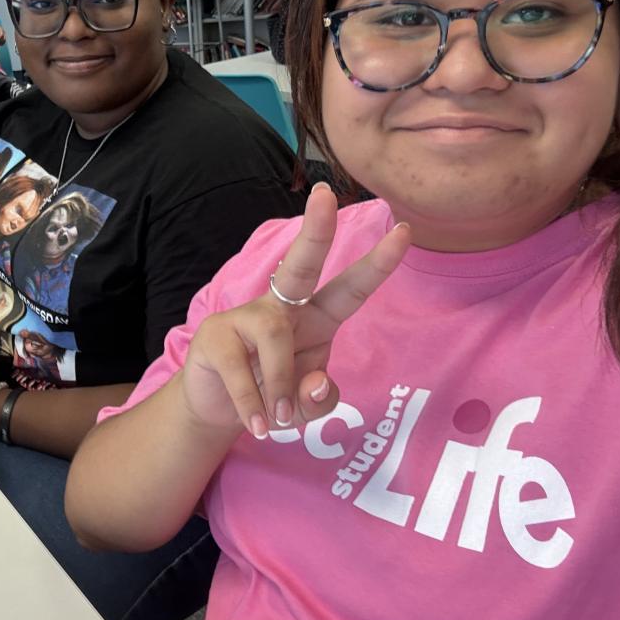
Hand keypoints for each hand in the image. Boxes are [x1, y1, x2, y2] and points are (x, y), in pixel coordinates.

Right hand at [178, 184, 409, 438]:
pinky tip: (258, 424)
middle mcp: (283, 309)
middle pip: (300, 265)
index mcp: (316, 319)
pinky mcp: (215, 336)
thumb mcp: (305, 407)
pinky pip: (241, 369)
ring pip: (275, 338)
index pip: (351, 289)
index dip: (377, 264)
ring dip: (280, 387)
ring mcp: (245, 318)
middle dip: (315, 230)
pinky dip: (254, 405)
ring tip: (278, 421)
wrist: (216, 409)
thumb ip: (320, 400)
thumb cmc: (270, 396)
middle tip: (325, 195)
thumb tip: (316, 382)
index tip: (404, 231)